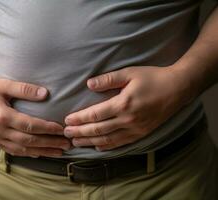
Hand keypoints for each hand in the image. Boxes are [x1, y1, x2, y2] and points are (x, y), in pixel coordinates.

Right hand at [0, 77, 70, 157]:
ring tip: (58, 152)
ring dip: (42, 151)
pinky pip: (13, 150)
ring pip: (23, 149)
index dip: (48, 128)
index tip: (62, 129)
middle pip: (30, 140)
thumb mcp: (3, 85)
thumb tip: (46, 94)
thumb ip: (24, 89)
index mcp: (2, 116)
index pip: (31, 125)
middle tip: (67, 144)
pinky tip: (38, 153)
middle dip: (50, 143)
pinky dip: (28, 153)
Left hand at [64, 66, 191, 150]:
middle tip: (65, 134)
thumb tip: (88, 84)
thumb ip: (108, 79)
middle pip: (98, 130)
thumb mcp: (130, 73)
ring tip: (76, 143)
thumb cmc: (152, 78)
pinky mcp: (141, 133)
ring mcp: (135, 129)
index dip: (79, 119)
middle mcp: (128, 120)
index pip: (95, 115)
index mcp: (123, 104)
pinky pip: (121, 143)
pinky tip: (97, 147)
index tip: (67, 120)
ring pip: (107, 139)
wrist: (177, 89)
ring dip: (89, 142)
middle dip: (80, 132)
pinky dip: (107, 146)